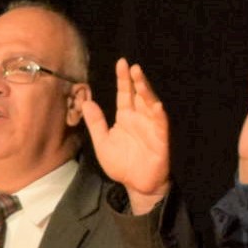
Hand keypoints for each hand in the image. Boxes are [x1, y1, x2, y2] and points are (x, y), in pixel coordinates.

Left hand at [76, 59, 171, 206]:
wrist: (136, 185)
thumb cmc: (121, 164)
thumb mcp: (102, 142)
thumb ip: (95, 123)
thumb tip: (86, 101)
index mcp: (125, 117)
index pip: (124, 93)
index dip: (123, 79)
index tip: (121, 63)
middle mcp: (139, 118)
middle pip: (138, 94)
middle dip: (136, 80)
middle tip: (132, 66)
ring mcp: (151, 126)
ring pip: (150, 104)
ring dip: (146, 91)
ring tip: (140, 78)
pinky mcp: (160, 138)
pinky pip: (160, 123)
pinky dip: (158, 113)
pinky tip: (155, 104)